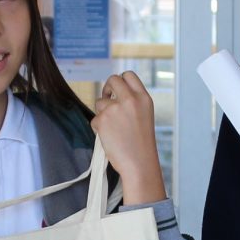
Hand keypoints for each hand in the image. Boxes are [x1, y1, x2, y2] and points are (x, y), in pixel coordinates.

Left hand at [91, 71, 165, 203]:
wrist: (139, 163)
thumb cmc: (141, 144)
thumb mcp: (144, 116)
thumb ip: (132, 103)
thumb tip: (112, 95)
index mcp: (143, 98)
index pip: (129, 75)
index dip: (120, 80)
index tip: (116, 90)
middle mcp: (130, 99)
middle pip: (113, 80)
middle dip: (107, 88)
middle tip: (107, 99)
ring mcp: (115, 108)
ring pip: (100, 102)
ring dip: (102, 113)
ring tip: (114, 130)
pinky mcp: (102, 120)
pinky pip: (95, 119)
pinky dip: (99, 128)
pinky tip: (110, 139)